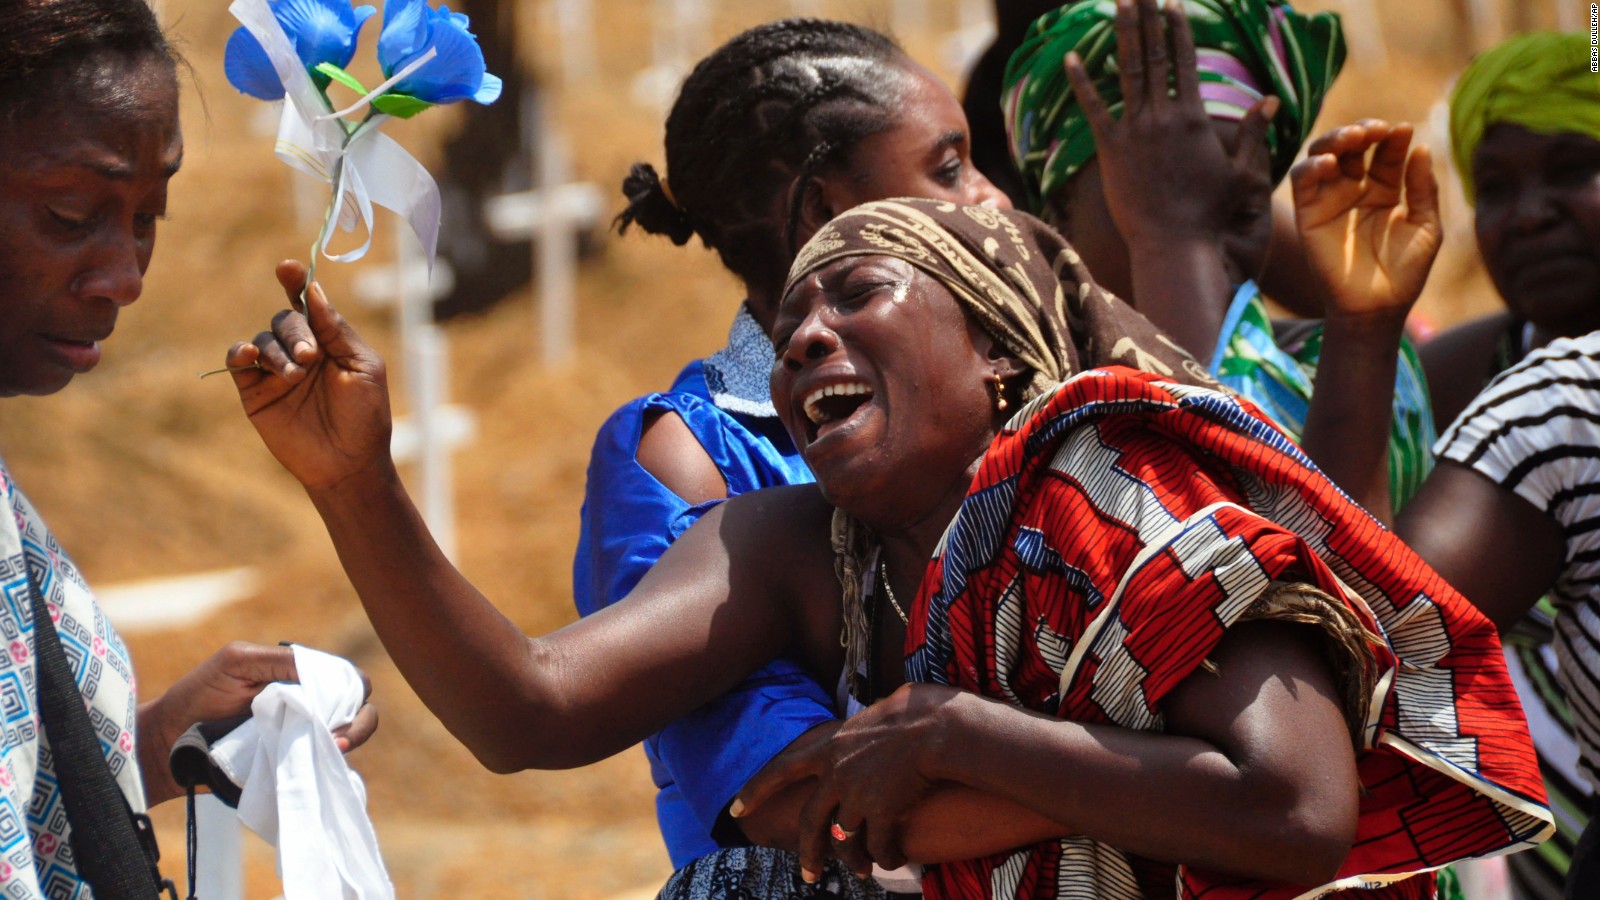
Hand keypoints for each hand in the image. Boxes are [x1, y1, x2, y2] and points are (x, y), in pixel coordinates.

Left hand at [137, 642, 378, 805]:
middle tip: (336, 738)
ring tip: (328, 751)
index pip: (347, 679)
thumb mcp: (237, 662)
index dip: (349, 691)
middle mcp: (309, 706)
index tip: (331, 707)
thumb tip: (324, 677)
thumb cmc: (198, 695)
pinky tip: (318, 765)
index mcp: (300, 676)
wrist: (167, 744)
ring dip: (345, 743)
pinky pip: (326, 767)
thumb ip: (281, 660)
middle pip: (360, 710)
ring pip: (349, 739)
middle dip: (356, 723)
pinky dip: (330, 765)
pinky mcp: (293, 767)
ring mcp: (302, 738)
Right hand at [227, 261, 392, 491]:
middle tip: (311, 357)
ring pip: (263, 340)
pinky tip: (248, 355)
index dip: (295, 282)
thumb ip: (338, 330)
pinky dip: (240, 353)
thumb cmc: (366, 416)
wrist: (349, 463)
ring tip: (296, 375)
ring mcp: (276, 371)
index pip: (308, 303)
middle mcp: (301, 351)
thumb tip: (314, 290)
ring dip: (278, 351)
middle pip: (284, 319)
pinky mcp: (255, 392)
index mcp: (330, 341)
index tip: (287, 267)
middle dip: (296, 331)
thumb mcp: (363, 367)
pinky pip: (238, 362)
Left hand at [735, 683, 962, 879]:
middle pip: (811, 822)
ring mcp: (856, 794)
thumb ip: (860, 735)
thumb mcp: (873, 715)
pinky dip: (886, 857)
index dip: (755, 791)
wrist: (937, 727)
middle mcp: (835, 773)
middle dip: (807, 853)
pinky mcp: (882, 812)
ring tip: (864, 872)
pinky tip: (894, 860)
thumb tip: (869, 731)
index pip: (780, 770)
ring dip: (855, 860)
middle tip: (806, 876)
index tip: (735, 810)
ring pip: (845, 840)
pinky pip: (878, 846)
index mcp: (828, 746)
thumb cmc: (916, 710)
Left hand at [1065, 0, 1276, 252]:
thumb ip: (1253, 133)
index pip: (1184, 62)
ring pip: (1127, 71)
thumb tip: (1270, 100)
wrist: (1175, 244)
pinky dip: (1081, 82)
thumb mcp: (1242, 172)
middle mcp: (1163, 117)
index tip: (1173, 4)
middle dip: (1149, 18)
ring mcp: (1134, 131)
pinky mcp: (1110, 150)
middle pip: (1154, 56)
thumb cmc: (1210, 214)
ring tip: (1118, 3)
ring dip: (1122, 34)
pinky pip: (1093, 109)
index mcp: (1194, 118)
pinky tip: (1071, 57)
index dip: (1178, 30)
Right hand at [1290, 121, 1441, 321]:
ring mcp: (1331, 200)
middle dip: (1362, 131)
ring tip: (1352, 138)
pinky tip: (1329, 163)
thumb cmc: (1406, 272)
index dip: (1393, 138)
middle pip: (1353, 147)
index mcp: (1386, 190)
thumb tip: (1421, 147)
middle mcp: (1356, 190)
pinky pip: (1302, 182)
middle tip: (1375, 130)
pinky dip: (1311, 166)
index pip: (1386, 153)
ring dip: (1335, 140)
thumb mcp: (1427, 226)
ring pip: (1324, 155)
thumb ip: (1423, 189)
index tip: (1402, 130)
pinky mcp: (1308, 214)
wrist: (1377, 308)